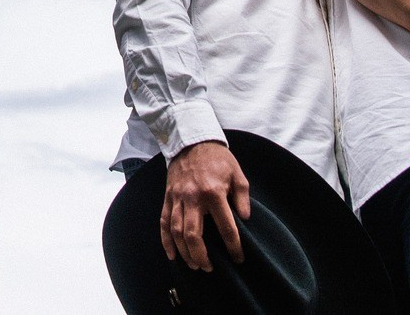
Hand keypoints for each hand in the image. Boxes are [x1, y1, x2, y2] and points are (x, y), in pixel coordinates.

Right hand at [162, 140, 250, 268]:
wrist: (191, 141)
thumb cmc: (218, 159)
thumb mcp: (237, 174)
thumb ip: (243, 197)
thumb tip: (245, 219)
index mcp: (213, 192)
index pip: (225, 227)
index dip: (233, 246)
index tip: (238, 258)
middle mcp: (193, 197)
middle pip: (193, 234)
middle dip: (200, 256)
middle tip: (209, 268)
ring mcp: (177, 198)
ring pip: (176, 231)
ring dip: (184, 252)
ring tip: (194, 265)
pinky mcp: (168, 197)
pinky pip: (164, 222)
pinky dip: (166, 240)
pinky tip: (172, 255)